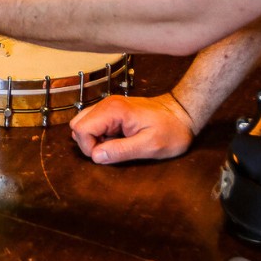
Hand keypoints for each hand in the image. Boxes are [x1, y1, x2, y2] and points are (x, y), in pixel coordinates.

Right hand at [69, 94, 196, 163]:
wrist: (183, 114)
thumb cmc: (171, 130)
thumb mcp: (150, 146)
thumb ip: (121, 150)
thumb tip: (96, 156)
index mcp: (114, 110)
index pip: (82, 129)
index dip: (90, 147)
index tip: (108, 155)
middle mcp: (107, 104)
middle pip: (77, 125)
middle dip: (89, 143)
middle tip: (111, 150)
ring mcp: (109, 106)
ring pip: (83, 123)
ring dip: (94, 139)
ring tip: (116, 144)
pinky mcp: (113, 110)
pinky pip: (94, 123)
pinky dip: (100, 134)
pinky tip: (118, 139)